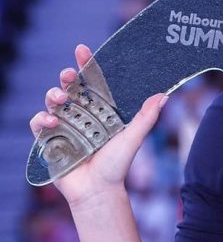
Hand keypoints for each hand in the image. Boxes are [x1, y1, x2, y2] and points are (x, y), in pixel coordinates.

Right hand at [29, 44, 166, 207]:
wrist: (98, 191)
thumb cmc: (117, 165)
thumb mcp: (132, 138)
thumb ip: (146, 117)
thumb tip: (164, 95)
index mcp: (100, 110)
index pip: (92, 82)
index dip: (87, 65)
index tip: (82, 50)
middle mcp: (81, 114)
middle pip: (70, 87)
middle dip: (67, 77)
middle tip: (70, 75)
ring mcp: (64, 125)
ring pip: (52, 101)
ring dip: (54, 95)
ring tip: (61, 100)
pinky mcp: (49, 139)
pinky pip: (39, 123)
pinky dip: (42, 119)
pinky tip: (53, 123)